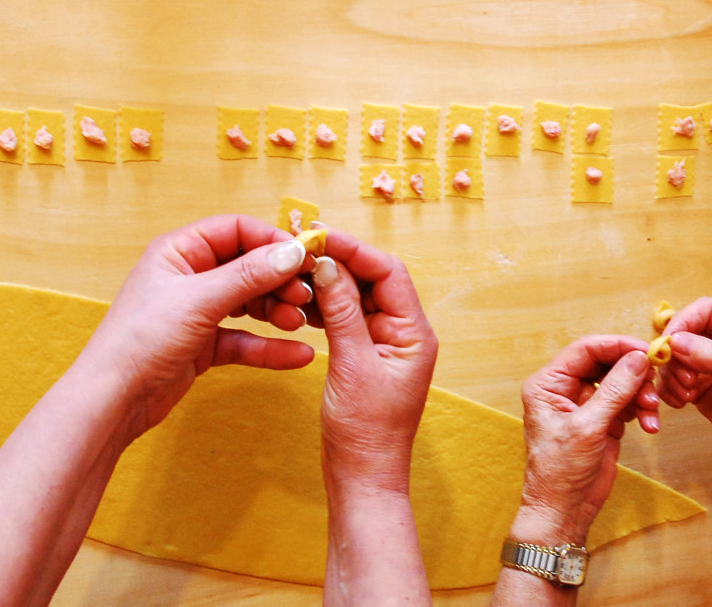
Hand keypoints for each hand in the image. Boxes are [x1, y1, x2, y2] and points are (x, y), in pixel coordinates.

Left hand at [83, 214, 315, 437]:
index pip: (237, 230)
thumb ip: (249, 275)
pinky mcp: (205, 344)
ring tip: (298, 323)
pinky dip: (270, 346)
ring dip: (278, 311)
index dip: (272, 241)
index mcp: (180, 251)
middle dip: (280, 280)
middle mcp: (190, 275)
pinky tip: (298, 355)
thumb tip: (292, 252)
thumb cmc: (141, 340)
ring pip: (251, 302)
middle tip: (305, 295)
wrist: (113, 400)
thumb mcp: (200, 300)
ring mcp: (198, 310)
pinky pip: (246, 339)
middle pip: (249, 266)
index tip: (305, 257)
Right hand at [309, 225, 437, 492]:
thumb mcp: (352, 365)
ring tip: (296, 272)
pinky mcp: (366, 357)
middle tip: (302, 248)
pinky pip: (348, 319)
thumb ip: (342, 312)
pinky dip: (327, 307)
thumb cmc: (367, 432)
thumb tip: (327, 265)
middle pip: (374, 280)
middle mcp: (405, 333)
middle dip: (340, 262)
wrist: (362, 477)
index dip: (354, 250)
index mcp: (415, 333)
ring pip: (359, 297)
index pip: (389, 273)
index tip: (319, 236)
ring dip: (330, 284)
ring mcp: (385, 345)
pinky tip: (302, 303)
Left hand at [514, 336, 654, 544]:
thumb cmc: (560, 471)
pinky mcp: (603, 419)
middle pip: (606, 362)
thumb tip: (637, 359)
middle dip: (633, 373)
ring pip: (621, 381)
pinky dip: (642, 410)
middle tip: (653, 384)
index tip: (645, 350)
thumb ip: (614, 390)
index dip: (617, 346)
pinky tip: (650, 425)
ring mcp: (586, 403)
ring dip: (641, 394)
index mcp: (549, 383)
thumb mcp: (587, 427)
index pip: (586, 350)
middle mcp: (565, 388)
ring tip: (651, 414)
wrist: (564, 509)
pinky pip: (628, 402)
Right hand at [656, 298, 711, 460]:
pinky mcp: (700, 384)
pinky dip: (670, 389)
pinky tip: (681, 402)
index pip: (707, 310)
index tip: (670, 344)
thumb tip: (676, 342)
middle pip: (686, 331)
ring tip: (687, 394)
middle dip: (676, 353)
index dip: (684, 322)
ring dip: (673, 374)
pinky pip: (673, 378)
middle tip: (683, 378)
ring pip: (675, 355)